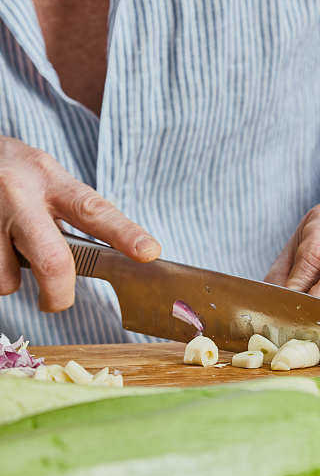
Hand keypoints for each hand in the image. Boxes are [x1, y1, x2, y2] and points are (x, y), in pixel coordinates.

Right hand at [0, 137, 160, 310]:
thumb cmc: (15, 174)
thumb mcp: (47, 179)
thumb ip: (72, 211)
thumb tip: (109, 258)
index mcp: (50, 179)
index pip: (93, 211)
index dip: (124, 234)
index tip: (148, 252)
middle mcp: (19, 193)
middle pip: (52, 261)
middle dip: (59, 294)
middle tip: (57, 301)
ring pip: (7, 278)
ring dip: (10, 278)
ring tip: (8, 253)